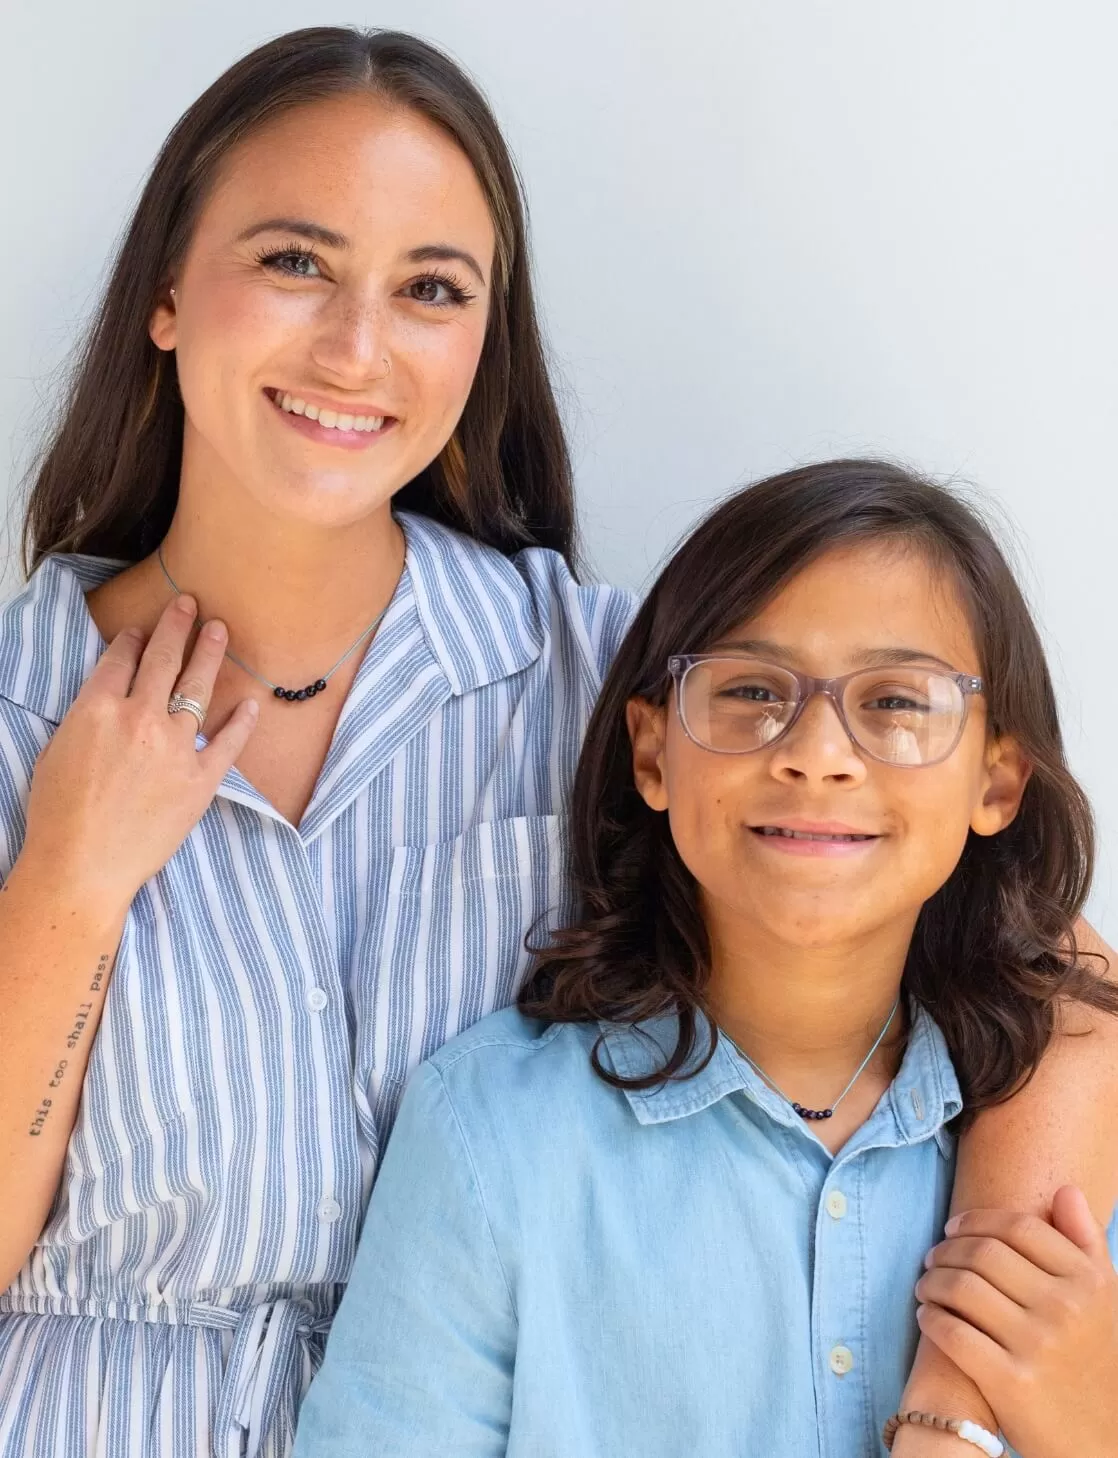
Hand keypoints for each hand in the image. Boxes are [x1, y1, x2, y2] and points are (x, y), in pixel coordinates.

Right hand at [19, 593, 257, 912]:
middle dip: (177, 626)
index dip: (133, 639)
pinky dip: (241, 722)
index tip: (142, 629)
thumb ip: (86, 720)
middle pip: (163, 660)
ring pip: (197, 688)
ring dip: (210, 654)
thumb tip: (106, 704)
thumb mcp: (57, 752)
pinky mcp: (201, 779)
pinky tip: (250, 704)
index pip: (121, 660)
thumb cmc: (58, 817)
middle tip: (190, 605)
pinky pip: (228, 742)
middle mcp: (139, 719)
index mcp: (97, 709)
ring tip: (219, 631)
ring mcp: (174, 747)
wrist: (82, 866)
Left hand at [914, 1186, 1117, 1457]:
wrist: (1105, 1441)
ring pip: (961, 1288)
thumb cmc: (1097, 1362)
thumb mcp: (1106, 1300)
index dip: (976, 1221)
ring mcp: (1037, 1345)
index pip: (1018, 1227)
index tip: (954, 1227)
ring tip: (926, 1285)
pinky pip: (953, 1333)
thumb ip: (1086, 1243)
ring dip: (931, 1281)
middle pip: (983, 1253)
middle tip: (932, 1257)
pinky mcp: (1010, 1383)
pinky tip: (927, 1316)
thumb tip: (1064, 1190)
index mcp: (1087, 1282)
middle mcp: (1064, 1308)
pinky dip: (930, 1318)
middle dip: (946, 1250)